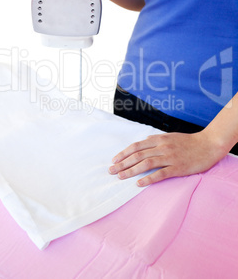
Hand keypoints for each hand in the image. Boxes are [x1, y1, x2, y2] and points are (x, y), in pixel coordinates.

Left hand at [108, 130, 226, 185]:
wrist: (208, 144)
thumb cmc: (188, 142)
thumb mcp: (170, 136)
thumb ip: (156, 140)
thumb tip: (143, 142)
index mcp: (159, 139)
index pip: (136, 146)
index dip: (123, 153)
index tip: (114, 160)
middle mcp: (162, 147)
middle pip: (137, 155)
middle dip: (123, 163)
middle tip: (112, 171)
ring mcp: (169, 157)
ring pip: (146, 164)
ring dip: (131, 171)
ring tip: (121, 177)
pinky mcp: (178, 168)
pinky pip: (160, 174)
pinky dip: (148, 179)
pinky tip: (139, 183)